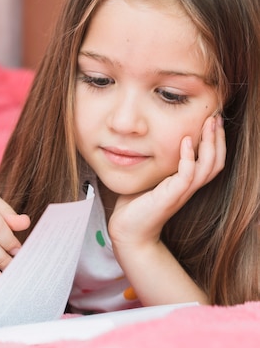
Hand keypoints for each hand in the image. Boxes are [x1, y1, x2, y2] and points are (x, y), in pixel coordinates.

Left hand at [109, 114, 225, 249]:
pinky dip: (187, 157)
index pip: (211, 160)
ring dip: (209, 143)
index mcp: (186, 182)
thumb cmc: (135, 204)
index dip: (215, 141)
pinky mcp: (170, 196)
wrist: (129, 230)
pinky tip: (185, 141)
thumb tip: (146, 139)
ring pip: (207, 166)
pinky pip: (187, 175)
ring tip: (208, 123)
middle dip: (218, 138)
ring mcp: (181, 192)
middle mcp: (188, 187)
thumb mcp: (148, 176)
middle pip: (216, 161)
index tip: (211, 119)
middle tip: (216, 116)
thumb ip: (154, 160)